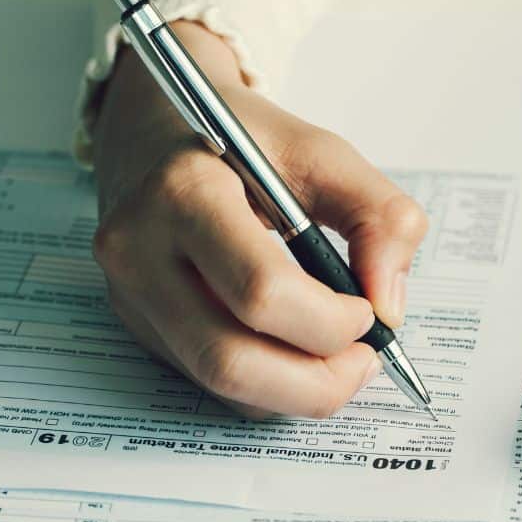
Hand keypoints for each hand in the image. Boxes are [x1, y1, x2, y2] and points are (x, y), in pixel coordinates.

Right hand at [90, 22, 427, 418]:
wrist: (159, 129)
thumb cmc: (246, 142)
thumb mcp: (324, 153)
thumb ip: (380, 217)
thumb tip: (389, 308)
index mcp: (186, 192)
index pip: (261, 291)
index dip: (330, 321)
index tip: (369, 312)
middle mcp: (140, 250)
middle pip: (230, 360)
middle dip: (317, 381)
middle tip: (365, 360)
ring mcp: (131, 294)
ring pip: (219, 384)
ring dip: (297, 392)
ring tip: (342, 361)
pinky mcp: (138, 323)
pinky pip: (211, 382)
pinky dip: (270, 386)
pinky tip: (299, 354)